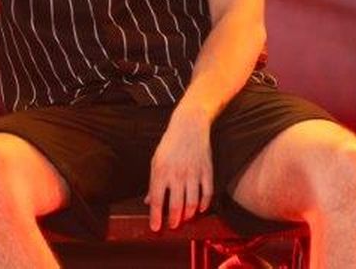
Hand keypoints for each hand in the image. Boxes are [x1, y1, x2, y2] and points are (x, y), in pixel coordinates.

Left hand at [145, 106, 214, 230]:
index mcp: (161, 171)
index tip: (155, 228)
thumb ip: (153, 183)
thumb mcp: (156, 161)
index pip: (157, 199)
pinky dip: (205, 204)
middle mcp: (177, 174)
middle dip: (173, 220)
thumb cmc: (169, 145)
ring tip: (185, 220)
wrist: (189, 126)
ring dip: (188, 215)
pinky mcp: (207, 171)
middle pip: (175, 204)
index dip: (155, 216)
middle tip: (172, 226)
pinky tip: (200, 210)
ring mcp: (193, 173)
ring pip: (192, 202)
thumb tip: (148, 202)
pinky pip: (207, 193)